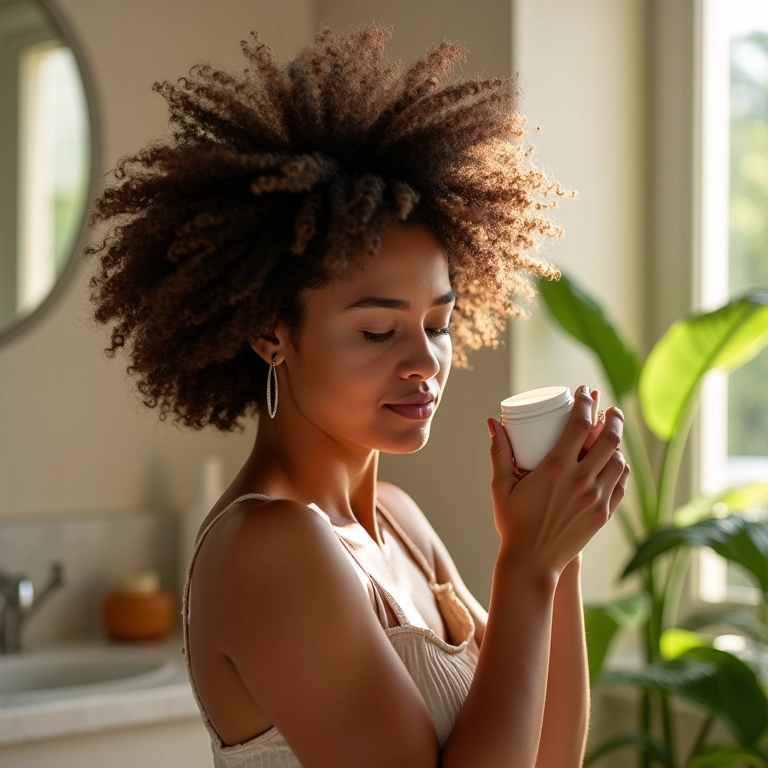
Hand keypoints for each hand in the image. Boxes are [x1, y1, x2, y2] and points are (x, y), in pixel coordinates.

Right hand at [487, 385, 629, 575]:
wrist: (533, 562)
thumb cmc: (513, 523)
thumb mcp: (501, 486)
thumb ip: (499, 452)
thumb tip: (492, 422)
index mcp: (556, 469)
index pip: (579, 424)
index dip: (585, 402)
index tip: (584, 391)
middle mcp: (581, 481)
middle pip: (608, 438)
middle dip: (612, 417)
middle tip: (609, 409)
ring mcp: (596, 499)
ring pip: (619, 461)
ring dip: (617, 444)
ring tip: (611, 435)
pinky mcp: (604, 514)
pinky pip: (620, 484)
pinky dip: (620, 469)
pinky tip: (614, 463)